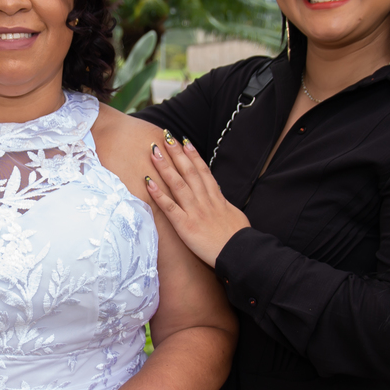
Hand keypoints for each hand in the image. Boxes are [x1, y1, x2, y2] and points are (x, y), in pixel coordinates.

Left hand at [145, 129, 249, 266]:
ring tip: (153, 150)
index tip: (184, 141)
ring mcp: (195, 211)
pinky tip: (148, 181)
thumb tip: (221, 200)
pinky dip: (158, 193)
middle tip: (166, 136)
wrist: (241, 253)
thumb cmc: (239, 239)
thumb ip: (225, 206)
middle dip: (176, 152)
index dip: (193, 155)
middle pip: (189, 171)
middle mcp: (205, 200)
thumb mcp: (235, 216)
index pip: (203, 171)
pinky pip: (169, 207)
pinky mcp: (185, 225)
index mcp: (217, 198)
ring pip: (177, 183)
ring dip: (164, 166)